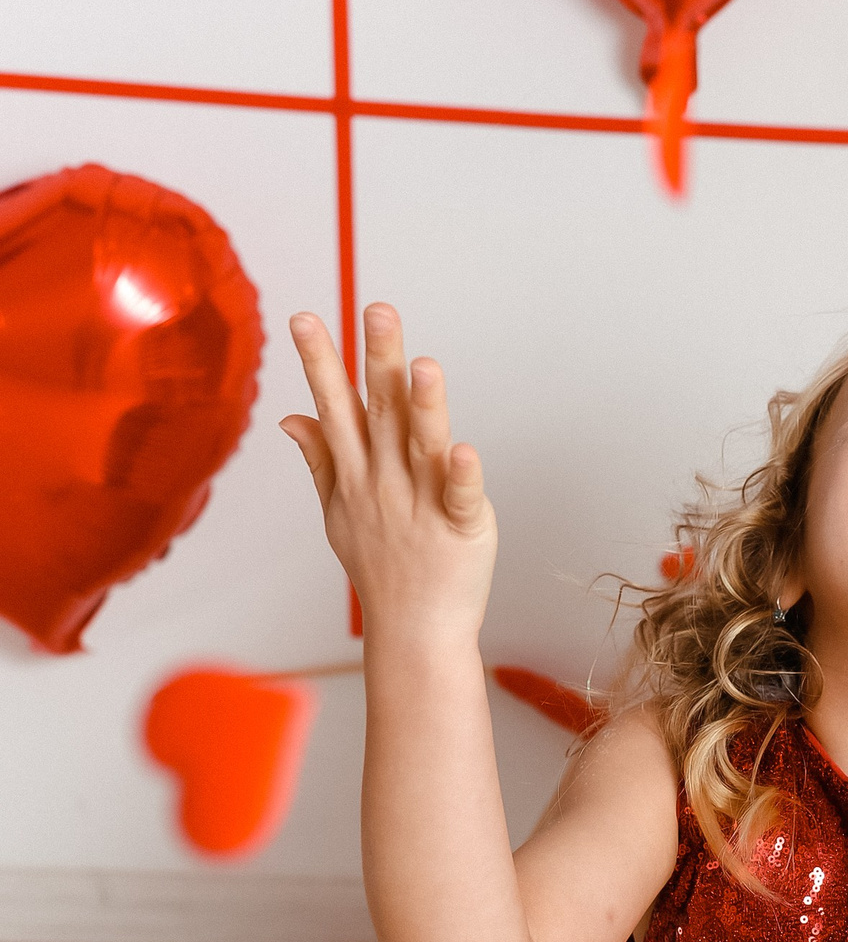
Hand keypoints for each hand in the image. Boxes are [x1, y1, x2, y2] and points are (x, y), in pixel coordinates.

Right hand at [281, 302, 495, 638]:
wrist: (414, 631)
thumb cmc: (380, 568)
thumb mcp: (338, 511)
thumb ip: (320, 458)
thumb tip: (291, 416)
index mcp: (357, 473)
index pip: (335, 407)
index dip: (320, 362)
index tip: (305, 317)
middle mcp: (385, 482)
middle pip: (381, 413)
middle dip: (378, 361)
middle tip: (378, 310)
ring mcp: (421, 505)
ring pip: (421, 447)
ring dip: (422, 407)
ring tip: (424, 366)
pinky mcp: (461, 528)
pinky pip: (460, 497)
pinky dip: (461, 476)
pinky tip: (463, 449)